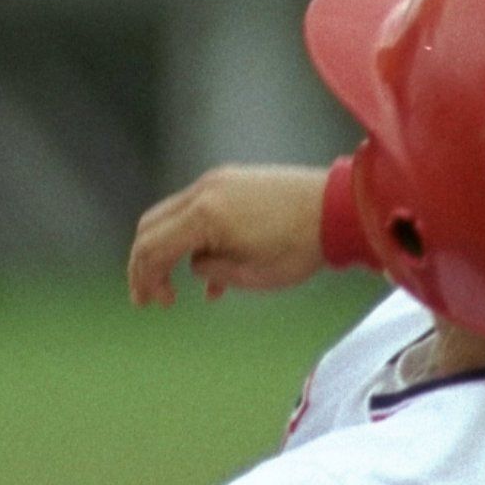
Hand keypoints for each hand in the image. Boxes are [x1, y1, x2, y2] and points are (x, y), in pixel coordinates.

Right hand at [128, 164, 328, 307]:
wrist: (339, 208)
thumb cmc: (300, 245)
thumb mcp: (251, 274)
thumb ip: (211, 269)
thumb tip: (196, 264)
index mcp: (204, 216)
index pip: (153, 247)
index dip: (145, 278)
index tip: (155, 304)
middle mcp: (204, 191)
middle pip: (151, 226)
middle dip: (145, 263)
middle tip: (149, 295)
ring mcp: (218, 181)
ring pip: (172, 216)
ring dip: (169, 251)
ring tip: (177, 287)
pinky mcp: (233, 180)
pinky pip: (198, 209)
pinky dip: (192, 237)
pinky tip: (211, 272)